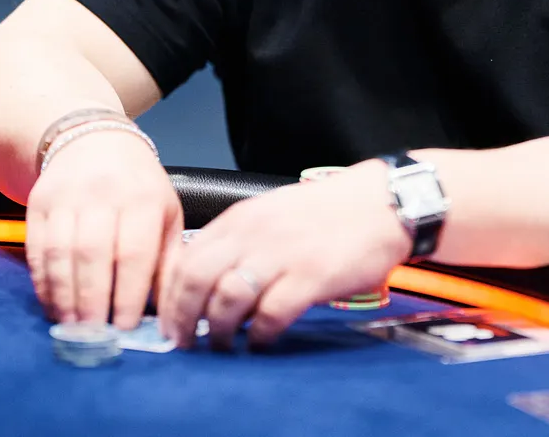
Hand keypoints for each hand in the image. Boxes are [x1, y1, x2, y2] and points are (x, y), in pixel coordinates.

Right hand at [25, 129, 181, 329]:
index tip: (125, 327)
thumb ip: (167, 261)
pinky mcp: (39, 202)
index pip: (133, 254)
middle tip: (94, 335)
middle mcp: (103, 194)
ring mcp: (67, 197)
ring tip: (72, 327)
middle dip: (92, 302)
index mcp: (142, 198)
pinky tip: (52, 304)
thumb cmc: (137, 185)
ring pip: (61, 254)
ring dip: (64, 297)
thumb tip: (169, 310)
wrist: (93, 140)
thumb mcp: (165, 213)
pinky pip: (37, 249)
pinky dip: (43, 282)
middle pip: (93, 256)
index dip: (127, 295)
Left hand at [157, 160, 410, 349]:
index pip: (185, 259)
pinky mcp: (310, 276)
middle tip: (183, 342)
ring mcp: (281, 254)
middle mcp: (253, 234)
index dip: (169, 297)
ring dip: (217, 331)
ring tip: (220, 346)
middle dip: (182, 318)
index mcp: (240, 219)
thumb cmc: (328, 212)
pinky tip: (260, 342)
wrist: (380, 202)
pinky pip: (271, 313)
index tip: (168, 321)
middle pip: (195, 280)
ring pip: (226, 299)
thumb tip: (210, 285)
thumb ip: (238, 242)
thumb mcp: (271, 214)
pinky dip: (259, 334)